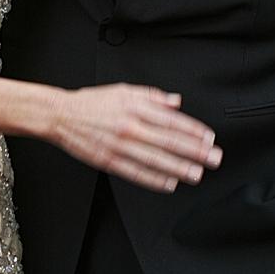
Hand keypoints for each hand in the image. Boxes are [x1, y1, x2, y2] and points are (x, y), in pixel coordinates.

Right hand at [52, 85, 221, 191]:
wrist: (60, 115)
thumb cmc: (91, 102)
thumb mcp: (122, 90)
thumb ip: (151, 96)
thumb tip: (175, 101)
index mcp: (134, 107)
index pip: (170, 120)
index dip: (192, 130)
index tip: (209, 138)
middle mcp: (130, 126)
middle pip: (168, 141)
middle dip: (195, 151)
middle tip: (213, 158)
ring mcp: (120, 146)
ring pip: (156, 159)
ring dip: (180, 167)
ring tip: (197, 173)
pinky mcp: (110, 161)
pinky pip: (137, 173)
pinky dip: (155, 180)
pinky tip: (170, 183)